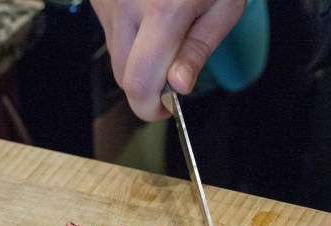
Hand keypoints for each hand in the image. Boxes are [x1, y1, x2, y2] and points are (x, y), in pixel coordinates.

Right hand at [90, 0, 245, 119]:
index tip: (168, 110)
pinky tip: (152, 17)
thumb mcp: (223, 8)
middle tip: (176, 76)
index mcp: (163, 13)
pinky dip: (132, 38)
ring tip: (168, 35)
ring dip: (140, 62)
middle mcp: (126, 6)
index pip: (138, 83)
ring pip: (115, 55)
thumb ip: (197, 50)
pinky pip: (111, 32)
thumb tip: (178, 88)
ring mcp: (107, 0)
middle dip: (148, 87)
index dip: (151, 108)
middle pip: (122, 76)